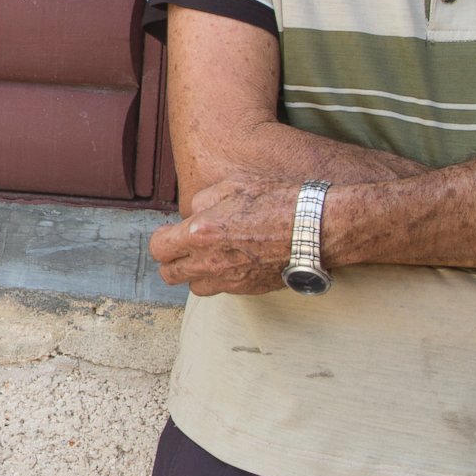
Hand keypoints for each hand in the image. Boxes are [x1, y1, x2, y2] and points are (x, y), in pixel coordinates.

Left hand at [148, 178, 299, 295]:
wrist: (316, 227)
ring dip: (196, 274)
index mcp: (200, 233)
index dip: (162, 239)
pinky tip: (235, 262)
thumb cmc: (278, 200)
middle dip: (172, 260)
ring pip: (195, 287)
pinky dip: (223, 279)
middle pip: (170, 274)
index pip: (159, 248)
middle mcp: (210, 262)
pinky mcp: (250, 289)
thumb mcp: (233, 184)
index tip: (170, 232)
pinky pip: (224, 290)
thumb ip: (202, 200)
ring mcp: (230, 279)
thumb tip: (193, 213)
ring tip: (210, 256)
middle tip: (185, 247)